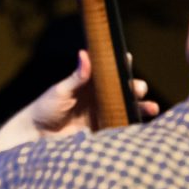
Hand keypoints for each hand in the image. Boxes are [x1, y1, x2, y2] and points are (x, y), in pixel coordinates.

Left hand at [28, 50, 157, 136]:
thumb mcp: (60, 90)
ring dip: (142, 106)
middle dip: (136, 87)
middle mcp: (101, 97)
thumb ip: (76, 77)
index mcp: (91, 83)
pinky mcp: (103, 131)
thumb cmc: (46, 107)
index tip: (127, 58)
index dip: (121, 64)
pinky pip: (123, 127)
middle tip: (138, 89)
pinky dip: (134, 125)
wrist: (37, 134)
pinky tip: (142, 124)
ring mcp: (104, 114)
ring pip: (130, 108)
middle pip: (126, 89)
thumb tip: (85, 54)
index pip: (111, 70)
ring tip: (151, 107)